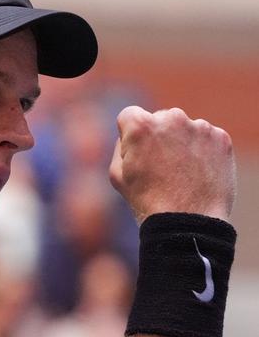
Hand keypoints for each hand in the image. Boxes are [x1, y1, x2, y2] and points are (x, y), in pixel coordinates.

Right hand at [109, 106, 235, 223]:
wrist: (187, 221)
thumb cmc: (146, 199)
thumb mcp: (117, 173)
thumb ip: (122, 144)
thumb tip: (132, 133)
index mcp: (141, 124)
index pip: (129, 115)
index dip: (129, 135)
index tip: (136, 152)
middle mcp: (171, 118)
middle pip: (159, 119)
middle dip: (157, 136)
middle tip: (159, 165)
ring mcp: (199, 127)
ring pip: (184, 129)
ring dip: (180, 143)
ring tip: (180, 173)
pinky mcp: (220, 138)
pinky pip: (206, 139)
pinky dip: (201, 151)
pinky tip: (196, 173)